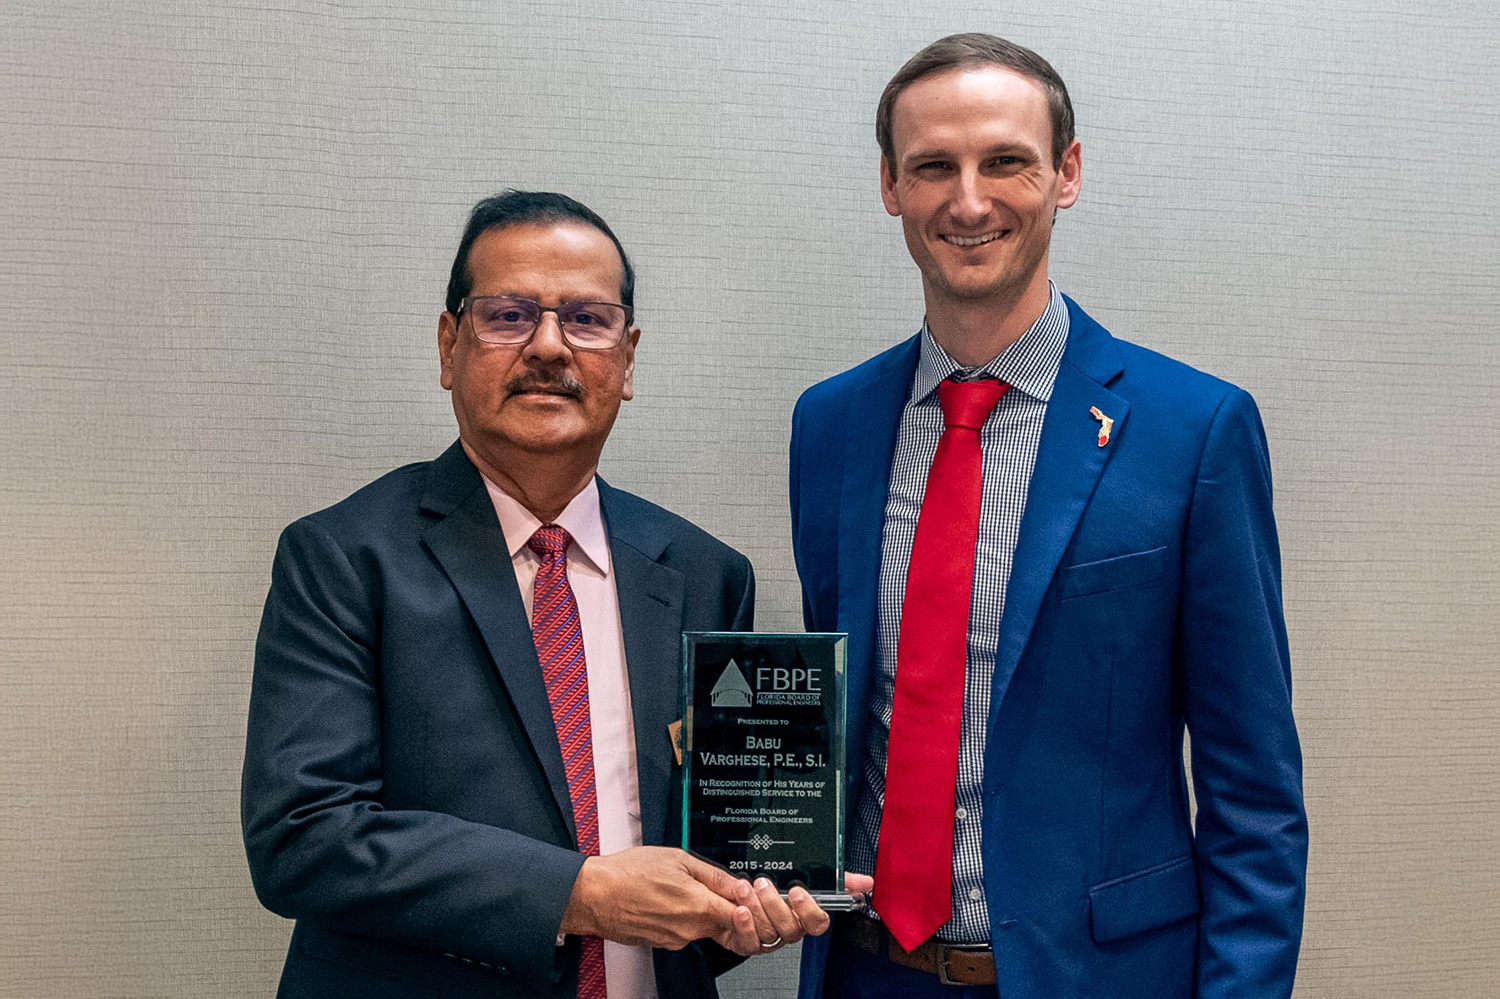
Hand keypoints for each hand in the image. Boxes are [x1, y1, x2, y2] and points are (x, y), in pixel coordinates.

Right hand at [559, 847, 754, 950]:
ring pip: (702, 926)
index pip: (740, 914)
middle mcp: (690, 928)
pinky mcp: (662, 943)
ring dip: (700, 910)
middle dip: (724, 905)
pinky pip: (683, 931)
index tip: (744, 893)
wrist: (595, 894)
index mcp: (698, 905)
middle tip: (711, 884)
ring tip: (679, 887)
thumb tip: (736, 883)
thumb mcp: (678, 858)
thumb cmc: (628, 873)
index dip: (747, 904)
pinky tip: (666, 899)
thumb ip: (713, 874)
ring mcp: (675, 939)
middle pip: (723, 922)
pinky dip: (682, 917)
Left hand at [738, 872, 876, 954]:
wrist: (736, 895)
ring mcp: (768, 938)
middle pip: (790, 928)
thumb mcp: (806, 874)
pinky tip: (739, 910)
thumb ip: (838, 879)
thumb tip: (867, 882)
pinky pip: (749, 942)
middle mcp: (788, 929)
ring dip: (756, 907)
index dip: (808, 910)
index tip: (797, 891)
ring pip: (768, 931)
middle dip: (775, 904)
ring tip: (744, 887)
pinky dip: (744, 925)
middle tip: (763, 883)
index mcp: (804, 915)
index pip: (816, 923)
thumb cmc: (775, 887)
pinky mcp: (747, 943)